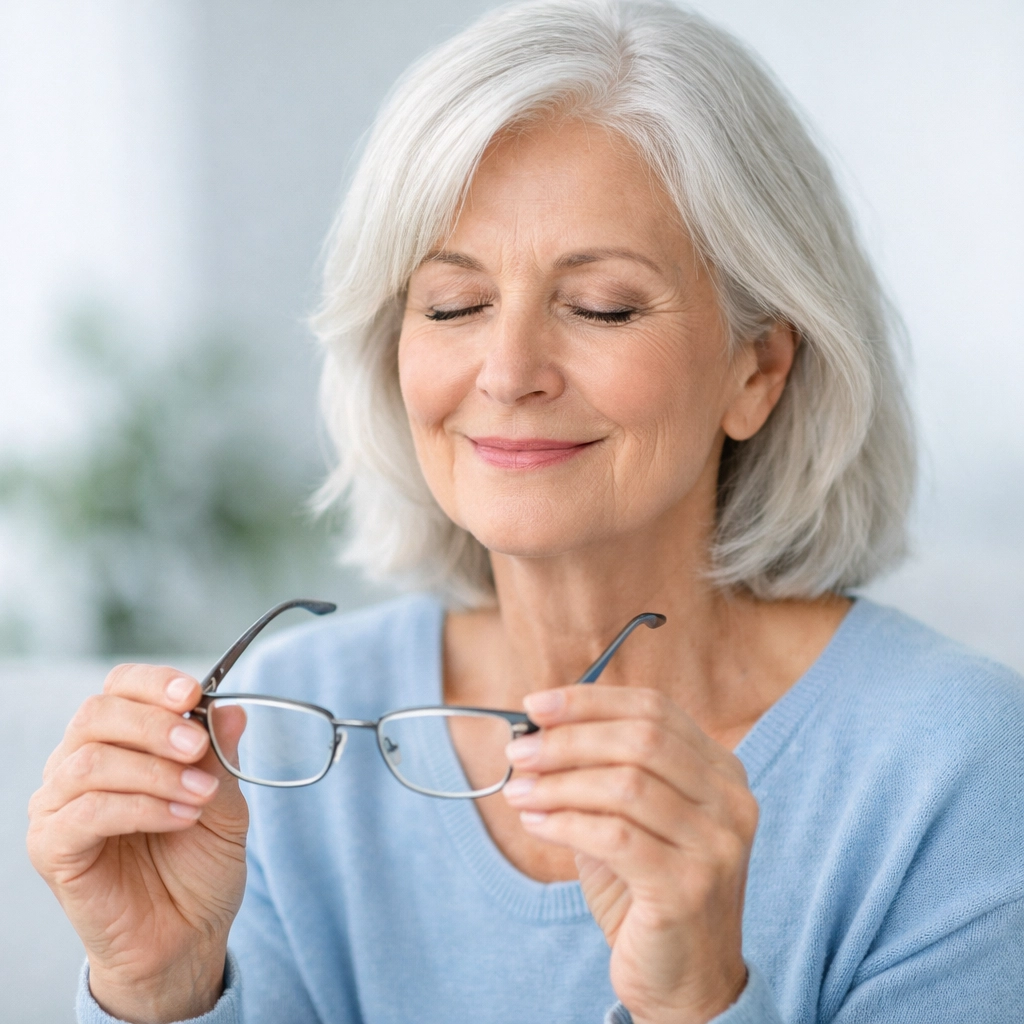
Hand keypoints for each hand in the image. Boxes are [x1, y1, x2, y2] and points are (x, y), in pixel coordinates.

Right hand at [27, 666, 248, 1023]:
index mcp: (120, 741)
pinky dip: (140, 807)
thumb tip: (231, 708)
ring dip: (154, 772)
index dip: (153, 684)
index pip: (119, 688)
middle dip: (154, 725)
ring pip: (89, 761)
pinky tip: (179, 817)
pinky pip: (86, 811)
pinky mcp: (51, 848)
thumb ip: (221, 754)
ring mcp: (59, 806)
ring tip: (200, 795)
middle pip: (96, 714)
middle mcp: (79, 764)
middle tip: (198, 748)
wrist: (187, 932)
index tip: (193, 693)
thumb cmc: (199, 862)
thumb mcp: (225, 799)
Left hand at [503, 685, 756, 1023]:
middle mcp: (729, 802)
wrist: (686, 984)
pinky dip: (565, 822)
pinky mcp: (689, 886)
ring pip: (625, 785)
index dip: (591, 701)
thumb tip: (536, 732)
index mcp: (721, 772)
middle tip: (519, 749)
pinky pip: (614, 836)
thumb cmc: (648, 893)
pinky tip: (536, 823)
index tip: (535, 704)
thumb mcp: (629, 820)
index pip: (654, 710)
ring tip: (518, 789)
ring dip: (558, 782)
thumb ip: (598, 774)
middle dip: (569, 739)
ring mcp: (716, 844)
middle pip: (641, 740)